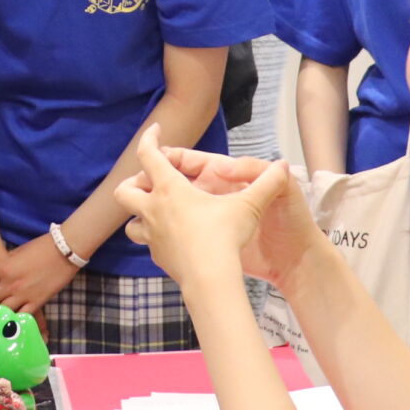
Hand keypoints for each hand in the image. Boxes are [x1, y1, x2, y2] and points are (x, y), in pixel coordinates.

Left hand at [0, 232, 82, 318]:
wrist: (64, 250)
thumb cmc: (41, 247)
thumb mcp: (17, 253)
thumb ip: (6, 264)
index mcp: (3, 269)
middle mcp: (10, 285)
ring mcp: (22, 295)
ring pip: (1, 311)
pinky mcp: (36, 303)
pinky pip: (21, 317)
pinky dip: (13, 321)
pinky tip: (7, 324)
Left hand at [115, 124, 305, 288]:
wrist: (210, 279)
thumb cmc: (225, 237)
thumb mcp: (248, 207)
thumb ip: (266, 184)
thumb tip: (285, 166)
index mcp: (170, 189)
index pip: (149, 155)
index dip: (149, 138)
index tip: (155, 130)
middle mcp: (153, 210)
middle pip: (125, 190)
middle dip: (133, 182)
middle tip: (150, 181)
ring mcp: (152, 236)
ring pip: (130, 221)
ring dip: (139, 214)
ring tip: (157, 213)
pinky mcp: (158, 257)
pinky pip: (148, 244)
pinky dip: (156, 237)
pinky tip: (174, 239)